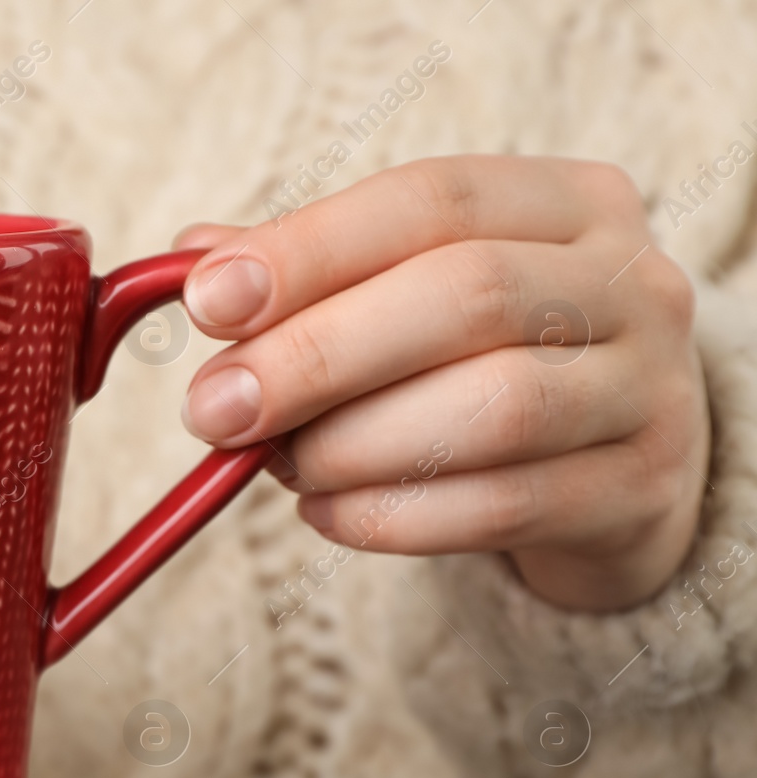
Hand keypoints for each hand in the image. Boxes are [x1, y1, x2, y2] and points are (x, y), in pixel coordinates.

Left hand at [176, 155, 707, 611]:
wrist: (618, 466)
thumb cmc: (486, 359)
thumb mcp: (414, 290)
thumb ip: (313, 271)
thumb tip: (190, 262)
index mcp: (568, 201)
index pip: (431, 200)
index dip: (311, 249)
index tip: (207, 302)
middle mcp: (631, 281)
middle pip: (466, 296)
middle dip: (317, 355)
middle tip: (214, 409)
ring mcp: (651, 389)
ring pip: (494, 407)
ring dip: (354, 443)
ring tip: (279, 464)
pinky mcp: (640, 492)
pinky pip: (504, 506)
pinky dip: (393, 515)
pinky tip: (326, 512)